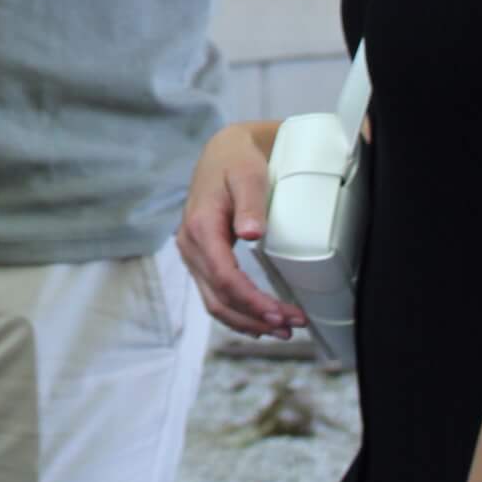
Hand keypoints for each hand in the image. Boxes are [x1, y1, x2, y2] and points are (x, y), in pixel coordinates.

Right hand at [178, 120, 304, 340]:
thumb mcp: (247, 175)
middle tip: (291, 326)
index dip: (252, 301)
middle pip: (219, 298)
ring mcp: (193, 254)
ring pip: (215, 302)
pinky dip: (237, 312)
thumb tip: (251, 233)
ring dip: (247, 321)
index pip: (224, 278)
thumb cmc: (237, 161)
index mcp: (200, 227)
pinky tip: (258, 321)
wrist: (222, 152)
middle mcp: (190, 246)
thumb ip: (250, 203)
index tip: (281, 313)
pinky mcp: (202, 258)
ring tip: (281, 329)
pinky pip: (214, 294)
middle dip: (255, 318)